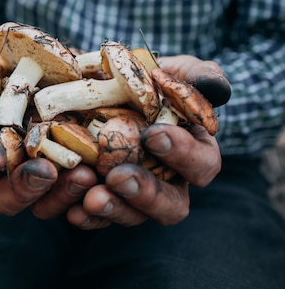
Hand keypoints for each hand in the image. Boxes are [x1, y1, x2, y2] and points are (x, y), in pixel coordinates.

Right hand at [0, 51, 98, 215]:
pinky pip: (78, 194)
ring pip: (43, 203)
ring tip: (84, 175)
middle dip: (24, 187)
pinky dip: (88, 188)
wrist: (51, 62)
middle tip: (46, 173)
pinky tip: (100, 172)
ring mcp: (41, 173)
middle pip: (6, 196)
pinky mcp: (73, 173)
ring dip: (61, 193)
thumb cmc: (3, 65)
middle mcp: (8, 167)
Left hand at [65, 55, 227, 228]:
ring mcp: (135, 194)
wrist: (107, 87)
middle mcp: (168, 181)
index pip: (202, 164)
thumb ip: (197, 76)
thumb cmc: (151, 80)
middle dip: (145, 193)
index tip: (153, 135)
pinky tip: (73, 212)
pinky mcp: (105, 197)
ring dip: (113, 208)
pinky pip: (98, 217)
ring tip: (92, 197)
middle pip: (170, 204)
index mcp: (194, 153)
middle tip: (119, 177)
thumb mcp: (176, 71)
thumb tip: (215, 87)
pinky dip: (87, 217)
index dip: (183, 155)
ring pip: (133, 215)